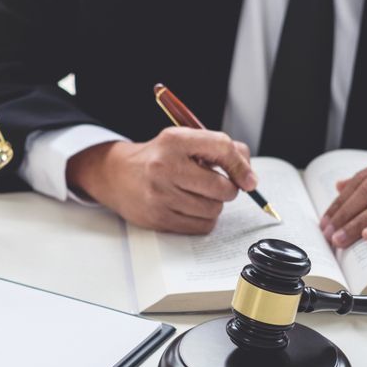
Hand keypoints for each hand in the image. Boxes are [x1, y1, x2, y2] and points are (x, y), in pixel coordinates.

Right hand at [66, 128, 256, 233]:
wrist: (117, 175)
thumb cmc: (159, 157)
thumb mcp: (185, 141)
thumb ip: (220, 149)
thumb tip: (249, 175)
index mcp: (175, 140)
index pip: (222, 148)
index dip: (242, 166)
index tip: (249, 180)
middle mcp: (166, 166)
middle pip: (222, 188)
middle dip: (228, 189)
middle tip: (218, 185)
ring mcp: (161, 195)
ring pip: (213, 210)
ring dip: (213, 205)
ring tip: (198, 195)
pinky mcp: (158, 218)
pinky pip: (201, 226)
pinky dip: (203, 219)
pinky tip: (191, 208)